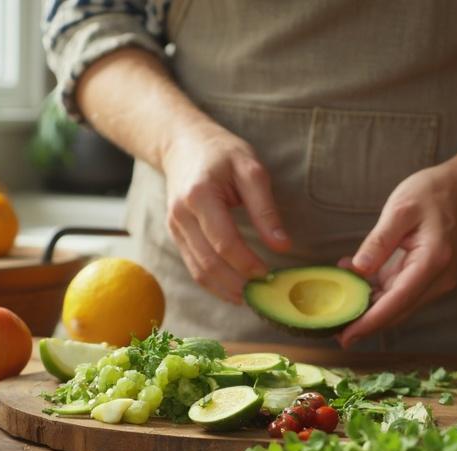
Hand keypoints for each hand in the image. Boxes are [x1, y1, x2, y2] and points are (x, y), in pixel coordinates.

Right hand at [161, 122, 290, 302]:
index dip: (247, 263)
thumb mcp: (251, 169)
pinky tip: (233, 289)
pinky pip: (193, 266)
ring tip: (250, 299)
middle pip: (208, 262)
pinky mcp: (176, 235)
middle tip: (262, 294)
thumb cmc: (221, 153)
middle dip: (237, 283)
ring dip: (224, 289)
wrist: (182, 145)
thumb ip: (265, 209)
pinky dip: (213, 283)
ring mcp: (174, 227)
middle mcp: (181, 215)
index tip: (269, 274)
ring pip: (198, 270)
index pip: (224, 241)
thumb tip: (282, 246)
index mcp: (200, 195)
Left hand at [337, 164, 456, 347]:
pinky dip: (379, 294)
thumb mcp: (400, 209)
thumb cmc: (432, 193)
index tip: (346, 336)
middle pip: (398, 311)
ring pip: (399, 305)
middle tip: (334, 331)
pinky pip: (402, 293)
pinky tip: (356, 284)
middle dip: (367, 324)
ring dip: (371, 309)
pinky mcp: (430, 278)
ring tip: (339, 308)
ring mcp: (437, 281)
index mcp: (432, 261)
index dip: (370, 322)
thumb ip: (379, 241)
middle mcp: (438, 279)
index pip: (397, 301)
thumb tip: (358, 269)